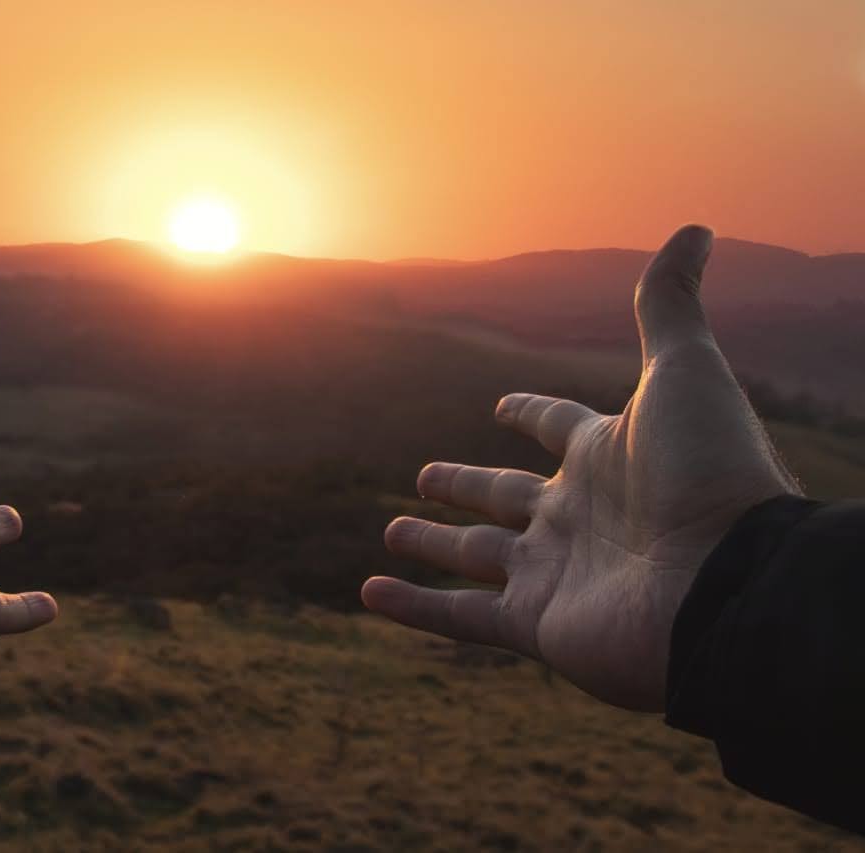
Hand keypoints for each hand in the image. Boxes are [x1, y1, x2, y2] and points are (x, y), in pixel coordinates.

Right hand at [363, 225, 798, 710]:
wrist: (728, 585)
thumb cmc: (709, 475)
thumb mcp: (682, 372)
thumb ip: (668, 307)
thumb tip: (694, 227)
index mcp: (607, 457)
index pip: (559, 427)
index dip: (532, 412)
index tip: (504, 404)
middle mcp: (578, 516)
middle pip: (506, 496)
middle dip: (465, 485)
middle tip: (424, 476)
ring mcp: (556, 574)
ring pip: (477, 556)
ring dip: (434, 544)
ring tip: (392, 530)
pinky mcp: (537, 625)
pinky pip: (462, 616)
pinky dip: (416, 607)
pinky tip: (371, 592)